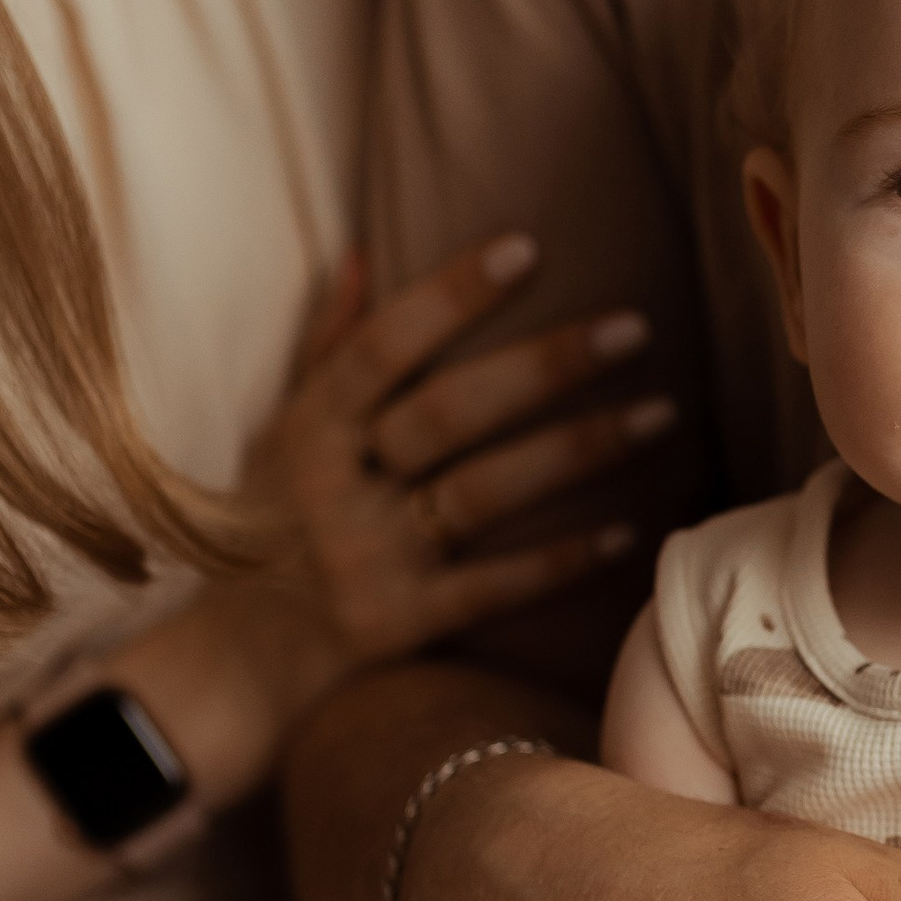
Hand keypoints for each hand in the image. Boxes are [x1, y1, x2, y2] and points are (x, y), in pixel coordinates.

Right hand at [126, 237, 656, 803]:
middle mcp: (338, 486)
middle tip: (632, 327)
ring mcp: (372, 556)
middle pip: (450, 413)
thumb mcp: (282, 427)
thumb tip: (361, 251)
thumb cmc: (272, 517)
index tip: (526, 248)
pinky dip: (560, 561)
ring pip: (484, 494)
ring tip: (661, 413)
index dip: (451, 295)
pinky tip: (628, 530)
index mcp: (312, 426)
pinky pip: (493, 587)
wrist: (238, 652)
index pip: (385, 345)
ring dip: (576, 452)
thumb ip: (328, 343)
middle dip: (543, 368)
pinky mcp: (405, 622)